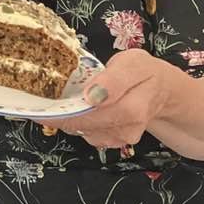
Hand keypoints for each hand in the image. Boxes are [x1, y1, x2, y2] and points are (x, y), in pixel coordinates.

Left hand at [39, 49, 181, 148]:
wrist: (162, 91)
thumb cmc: (144, 72)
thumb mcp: (132, 63)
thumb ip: (113, 78)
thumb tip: (92, 95)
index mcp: (133, 106)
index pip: (93, 112)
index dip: (64, 110)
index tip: (41, 107)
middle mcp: (128, 127)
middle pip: (84, 124)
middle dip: (60, 114)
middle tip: (41, 102)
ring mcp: (121, 137)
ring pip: (83, 131)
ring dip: (67, 117)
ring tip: (61, 101)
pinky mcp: (114, 140)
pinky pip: (87, 134)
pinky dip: (76, 122)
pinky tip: (77, 109)